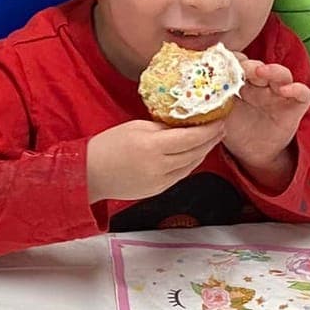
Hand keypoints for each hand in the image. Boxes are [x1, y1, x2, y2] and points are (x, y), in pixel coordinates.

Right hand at [85, 119, 225, 204]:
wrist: (89, 173)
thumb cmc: (107, 146)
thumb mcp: (135, 127)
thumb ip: (162, 127)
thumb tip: (184, 125)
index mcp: (152, 147)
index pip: (191, 137)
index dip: (209, 129)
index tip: (219, 119)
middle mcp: (159, 166)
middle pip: (196, 152)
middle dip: (211, 139)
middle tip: (220, 127)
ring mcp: (160, 181)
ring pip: (192, 165)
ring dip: (203, 151)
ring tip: (210, 139)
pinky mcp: (158, 190)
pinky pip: (181, 174)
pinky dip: (190, 163)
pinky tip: (192, 154)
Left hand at [222, 57, 309, 182]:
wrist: (251, 153)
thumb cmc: (234, 129)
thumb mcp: (220, 114)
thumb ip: (211, 101)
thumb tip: (188, 89)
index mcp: (242, 83)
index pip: (239, 64)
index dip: (232, 61)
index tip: (222, 62)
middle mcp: (261, 84)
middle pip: (259, 67)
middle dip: (250, 65)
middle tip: (241, 67)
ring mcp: (279, 93)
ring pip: (281, 74)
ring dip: (272, 70)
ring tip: (262, 72)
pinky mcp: (294, 106)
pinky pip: (302, 94)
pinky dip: (296, 89)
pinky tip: (286, 90)